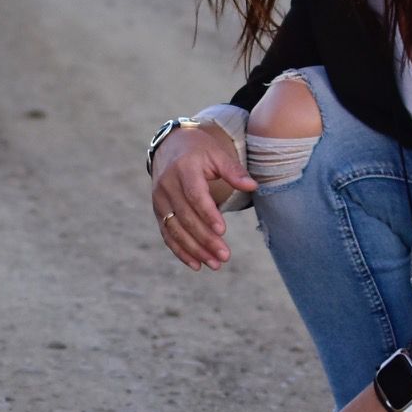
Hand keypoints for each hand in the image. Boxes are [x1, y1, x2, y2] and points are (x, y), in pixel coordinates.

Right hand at [150, 124, 253, 270]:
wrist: (169, 146)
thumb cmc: (199, 151)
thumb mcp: (216, 154)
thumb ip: (234, 170)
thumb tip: (253, 186)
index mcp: (184, 169)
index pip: (195, 195)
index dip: (208, 214)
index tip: (223, 231)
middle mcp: (167, 185)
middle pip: (186, 217)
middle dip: (205, 239)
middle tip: (225, 256)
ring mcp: (160, 200)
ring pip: (175, 230)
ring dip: (194, 250)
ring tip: (215, 264)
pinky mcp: (158, 211)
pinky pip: (167, 235)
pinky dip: (180, 251)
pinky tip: (196, 265)